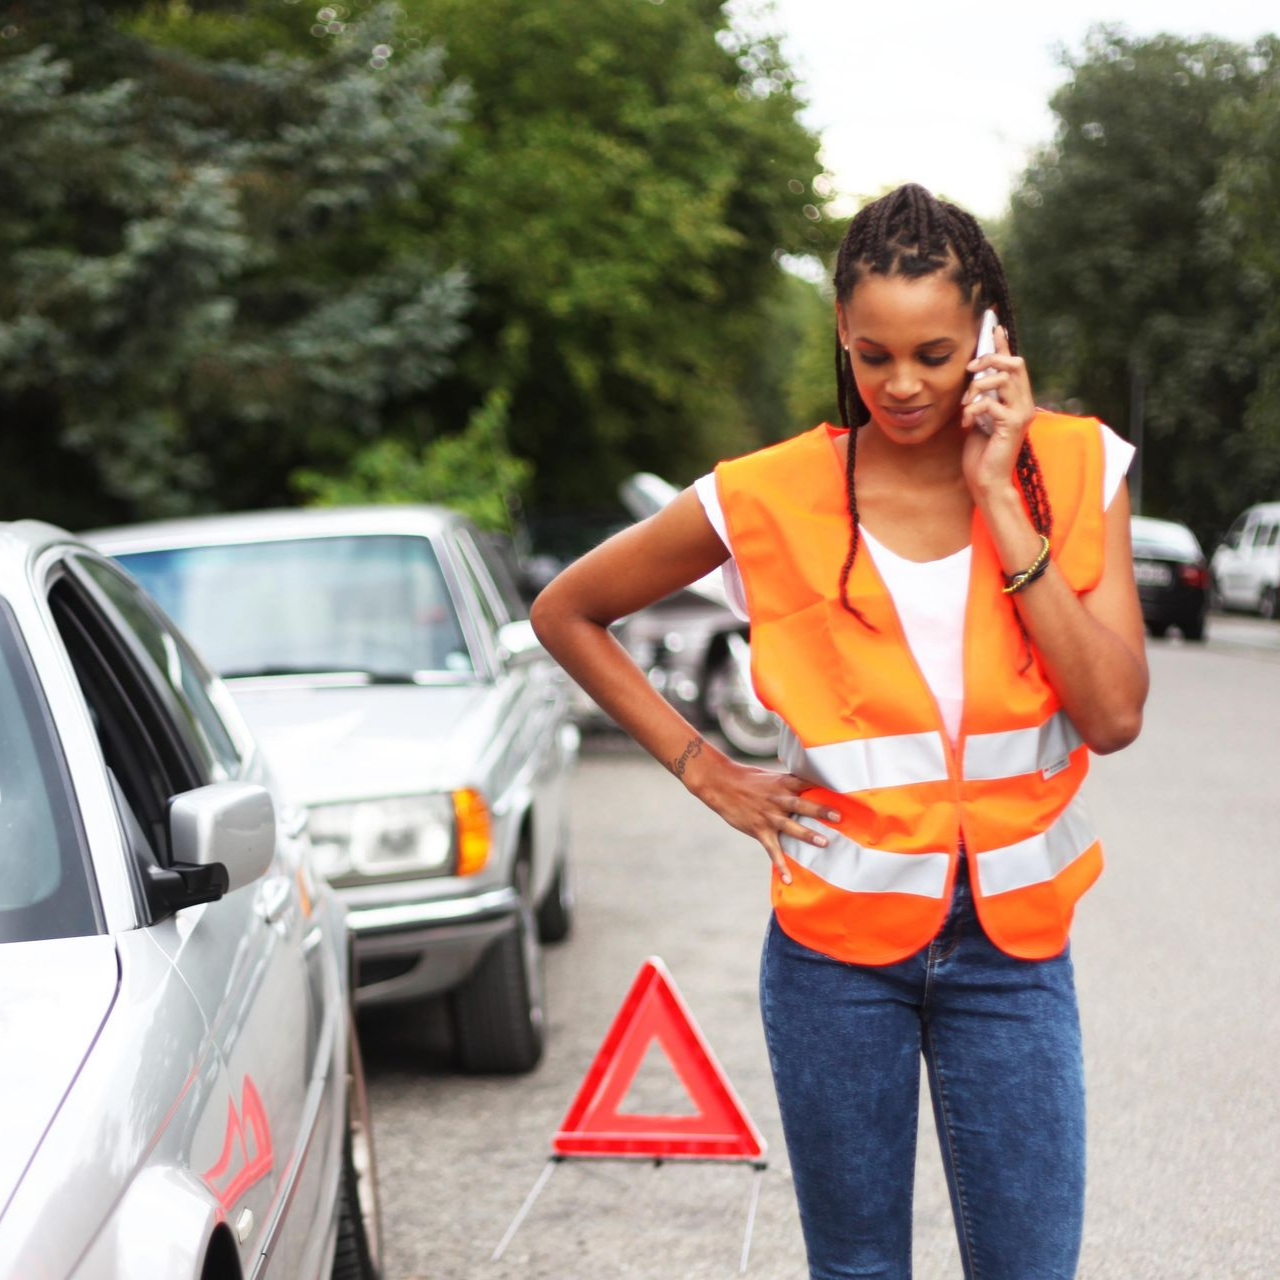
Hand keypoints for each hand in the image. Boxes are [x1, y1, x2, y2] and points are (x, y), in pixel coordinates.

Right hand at [686, 755, 839, 884]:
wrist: (720, 784)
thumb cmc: (748, 779)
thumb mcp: (771, 777)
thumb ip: (790, 783)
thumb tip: (810, 785)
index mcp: (783, 783)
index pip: (807, 783)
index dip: (825, 787)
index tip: (844, 791)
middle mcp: (777, 799)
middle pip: (802, 805)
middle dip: (820, 810)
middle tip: (838, 816)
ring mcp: (768, 816)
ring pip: (790, 826)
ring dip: (807, 835)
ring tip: (825, 843)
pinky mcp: (759, 830)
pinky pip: (772, 849)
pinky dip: (780, 865)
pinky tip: (789, 879)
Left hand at [960, 323, 1035, 500]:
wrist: (986, 481)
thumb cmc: (981, 453)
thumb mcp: (978, 418)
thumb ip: (981, 398)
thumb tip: (972, 378)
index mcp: (1017, 400)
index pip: (1013, 364)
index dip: (1003, 344)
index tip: (992, 325)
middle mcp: (1024, 403)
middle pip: (1014, 363)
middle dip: (989, 360)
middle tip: (970, 370)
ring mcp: (1021, 413)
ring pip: (1004, 378)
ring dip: (978, 386)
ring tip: (965, 405)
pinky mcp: (1012, 425)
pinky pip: (990, 402)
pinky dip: (973, 409)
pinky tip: (966, 424)